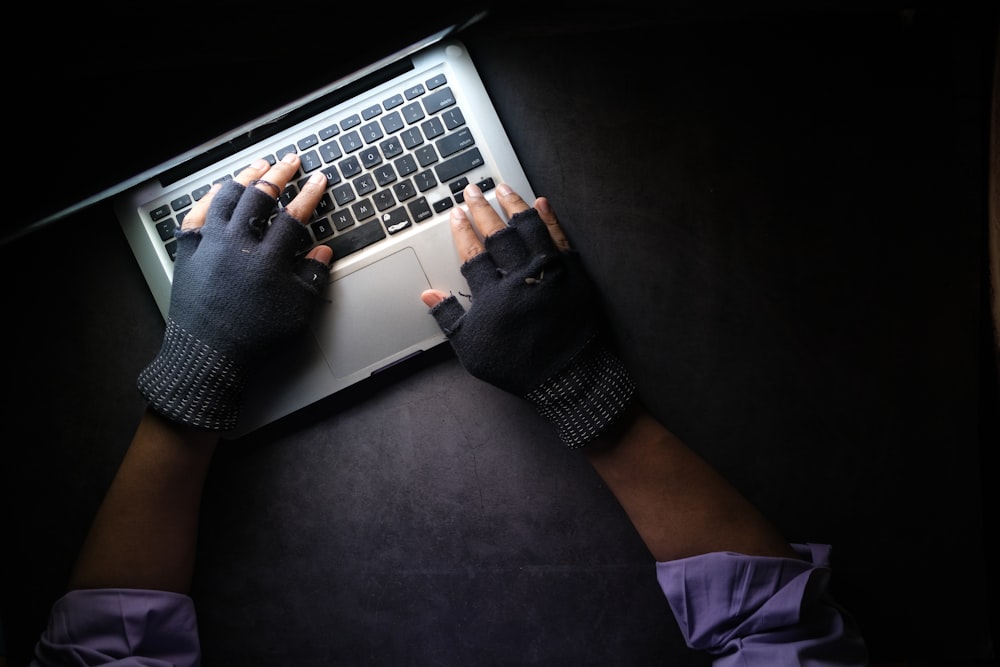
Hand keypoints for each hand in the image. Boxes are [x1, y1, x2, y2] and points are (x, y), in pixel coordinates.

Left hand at [137, 154, 332, 430]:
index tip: (319, 180)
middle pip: (260, 196)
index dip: (310, 194)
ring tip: (259, 167)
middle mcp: (238, 244)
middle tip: (291, 162)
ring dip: (245, 178)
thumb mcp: (297, 312)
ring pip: (227, 197)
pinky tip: (220, 189)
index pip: (295, 215)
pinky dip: (210, 197)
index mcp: (268, 259)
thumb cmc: (254, 338)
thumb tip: (323, 252)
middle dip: (280, 175)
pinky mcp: (188, 251)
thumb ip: (313, 277)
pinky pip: (198, 213)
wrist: (208, 356)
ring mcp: (210, 244)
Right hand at [421, 183, 635, 447]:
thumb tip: (428, 295)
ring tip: (502, 188)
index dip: (462, 231)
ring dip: (514, 205)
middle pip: (497, 234)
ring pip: (528, 228)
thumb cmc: (517, 366)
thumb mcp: (473, 349)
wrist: (567, 377)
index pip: (472, 253)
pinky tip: (541, 202)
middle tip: (472, 190)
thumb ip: (450, 319)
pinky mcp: (574, 273)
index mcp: (492, 295)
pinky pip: (560, 238)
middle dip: (482, 209)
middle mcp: (520, 277)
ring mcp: (549, 272)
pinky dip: (550, 218)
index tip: (455, 214)